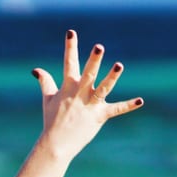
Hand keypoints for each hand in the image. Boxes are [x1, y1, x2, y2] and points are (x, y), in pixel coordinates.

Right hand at [32, 30, 143, 161]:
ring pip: (102, 88)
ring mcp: (90, 105)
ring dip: (111, 77)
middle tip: (99, 47)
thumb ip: (45, 82)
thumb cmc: (51, 121)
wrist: (55, 144)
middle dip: (93, 60)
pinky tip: (140, 101)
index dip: (70, 47)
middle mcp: (79, 94)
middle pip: (88, 73)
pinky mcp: (99, 117)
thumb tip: (36, 70)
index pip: (68, 63)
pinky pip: (115, 110)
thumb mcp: (47, 99)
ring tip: (119, 65)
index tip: (71, 32)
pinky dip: (128, 106)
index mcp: (68, 87)